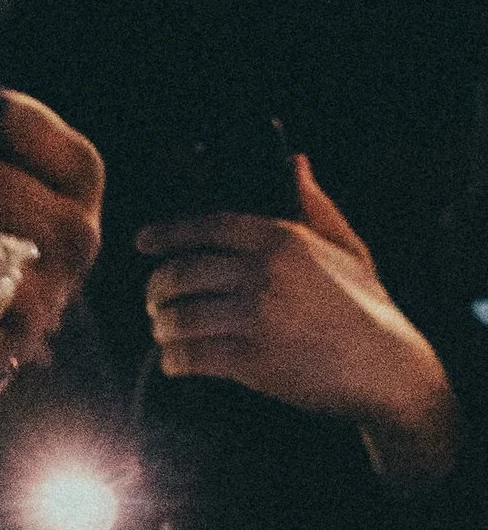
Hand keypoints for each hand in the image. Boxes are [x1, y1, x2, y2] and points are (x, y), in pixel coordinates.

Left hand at [137, 156, 462, 492]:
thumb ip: (314, 204)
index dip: (167, 234)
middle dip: (157, 289)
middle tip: (154, 301)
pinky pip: (192, 356)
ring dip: (162, 327)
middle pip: (182, 273)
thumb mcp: (346, 246)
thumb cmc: (366, 306)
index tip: (142, 243)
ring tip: (164, 332)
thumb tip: (294, 162)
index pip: (207, 227)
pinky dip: (174, 361)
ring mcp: (257, 317)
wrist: (387, 368)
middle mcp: (264, 274)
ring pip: (180, 316)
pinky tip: (174, 363)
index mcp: (282, 240)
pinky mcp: (253, 360)